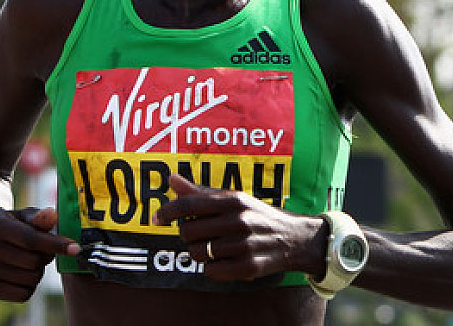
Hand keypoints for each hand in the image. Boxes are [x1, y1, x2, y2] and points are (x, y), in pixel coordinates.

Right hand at [0, 206, 79, 301]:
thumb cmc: (15, 223)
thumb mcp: (27, 215)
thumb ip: (41, 217)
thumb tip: (53, 215)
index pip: (31, 239)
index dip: (55, 244)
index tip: (76, 248)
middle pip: (32, 261)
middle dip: (46, 257)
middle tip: (44, 250)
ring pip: (29, 279)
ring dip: (38, 271)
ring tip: (31, 260)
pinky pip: (22, 295)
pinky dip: (30, 286)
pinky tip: (24, 273)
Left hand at [152, 174, 325, 281]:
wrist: (295, 239)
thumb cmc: (258, 216)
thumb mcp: (234, 199)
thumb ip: (201, 192)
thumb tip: (171, 179)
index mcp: (233, 200)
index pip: (190, 205)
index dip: (168, 211)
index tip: (156, 218)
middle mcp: (238, 221)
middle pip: (188, 231)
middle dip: (187, 234)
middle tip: (199, 233)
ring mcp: (243, 245)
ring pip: (197, 253)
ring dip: (199, 252)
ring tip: (213, 247)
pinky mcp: (248, 267)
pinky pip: (210, 271)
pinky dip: (211, 268)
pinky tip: (222, 260)